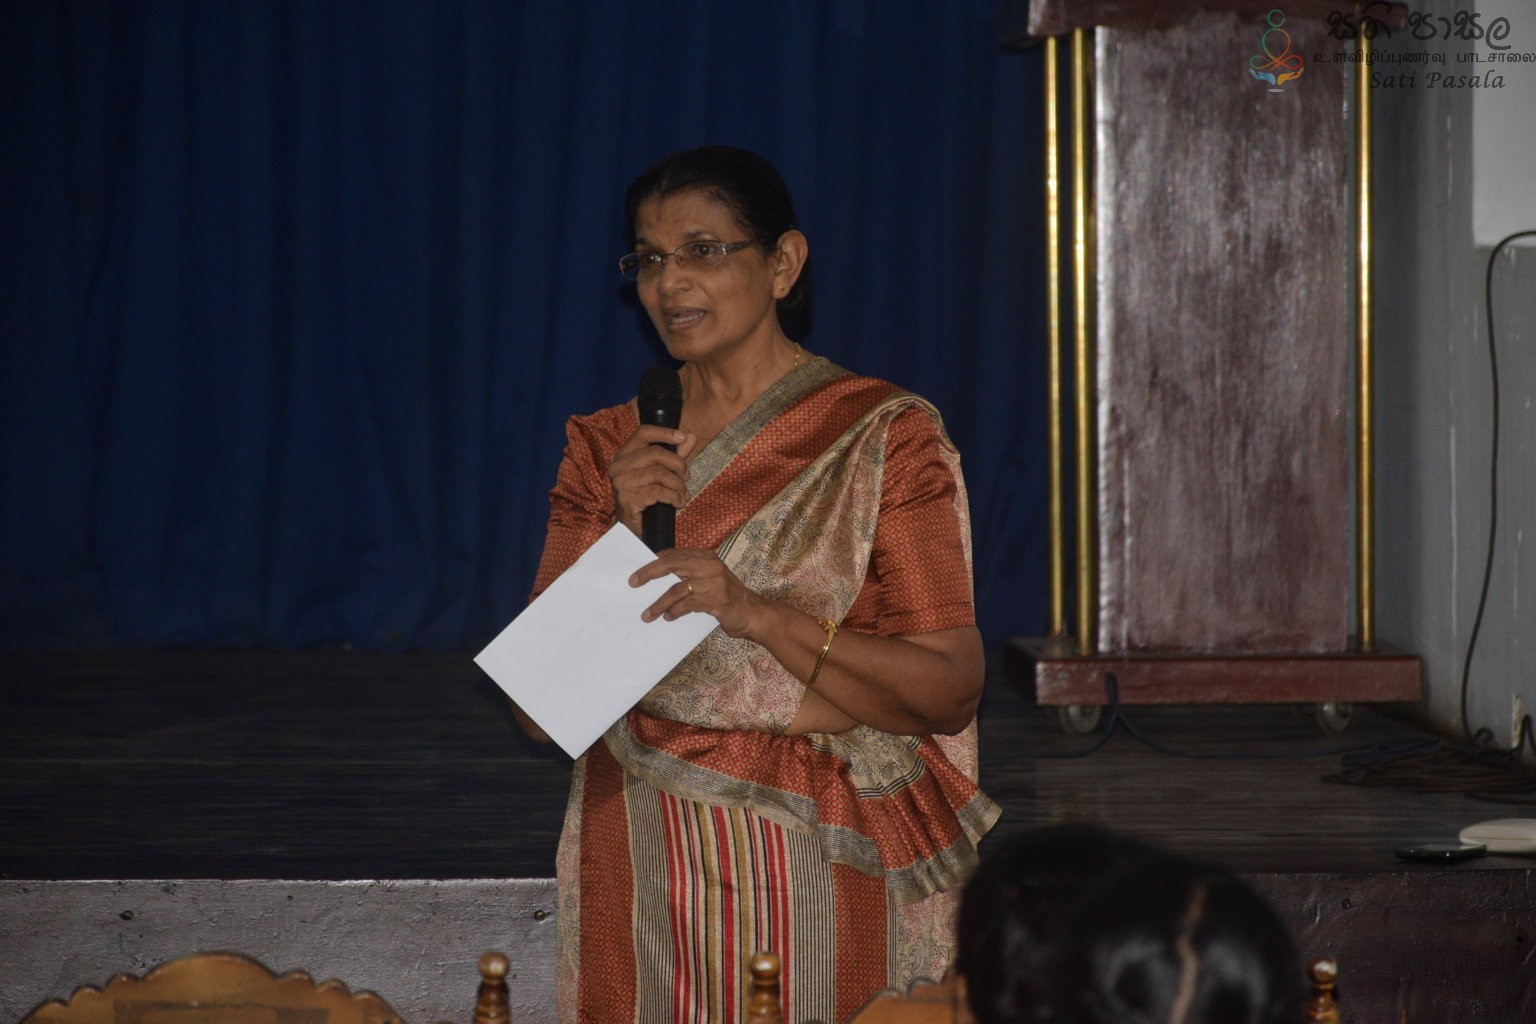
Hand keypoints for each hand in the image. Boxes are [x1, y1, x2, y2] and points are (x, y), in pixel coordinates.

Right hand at [607, 425, 697, 537]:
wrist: (633, 530)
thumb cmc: (647, 499)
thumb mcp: (661, 474)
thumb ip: (675, 455)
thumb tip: (691, 436)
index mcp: (624, 456)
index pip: (643, 433)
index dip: (665, 432)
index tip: (682, 437)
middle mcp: (618, 466)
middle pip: (656, 453)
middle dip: (678, 464)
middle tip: (686, 477)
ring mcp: (621, 483)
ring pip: (659, 473)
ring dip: (678, 485)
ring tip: (683, 494)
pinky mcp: (628, 499)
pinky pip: (659, 492)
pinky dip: (674, 497)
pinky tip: (678, 503)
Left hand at [630, 548, 765, 638]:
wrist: (753, 613)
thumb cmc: (727, 597)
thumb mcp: (710, 579)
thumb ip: (689, 574)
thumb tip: (658, 576)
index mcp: (707, 557)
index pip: (674, 554)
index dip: (654, 561)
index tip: (639, 570)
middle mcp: (710, 566)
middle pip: (672, 565)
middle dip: (649, 573)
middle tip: (633, 582)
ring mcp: (713, 582)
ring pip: (676, 589)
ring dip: (659, 603)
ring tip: (647, 615)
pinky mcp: (715, 600)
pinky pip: (686, 605)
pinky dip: (674, 612)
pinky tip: (668, 618)